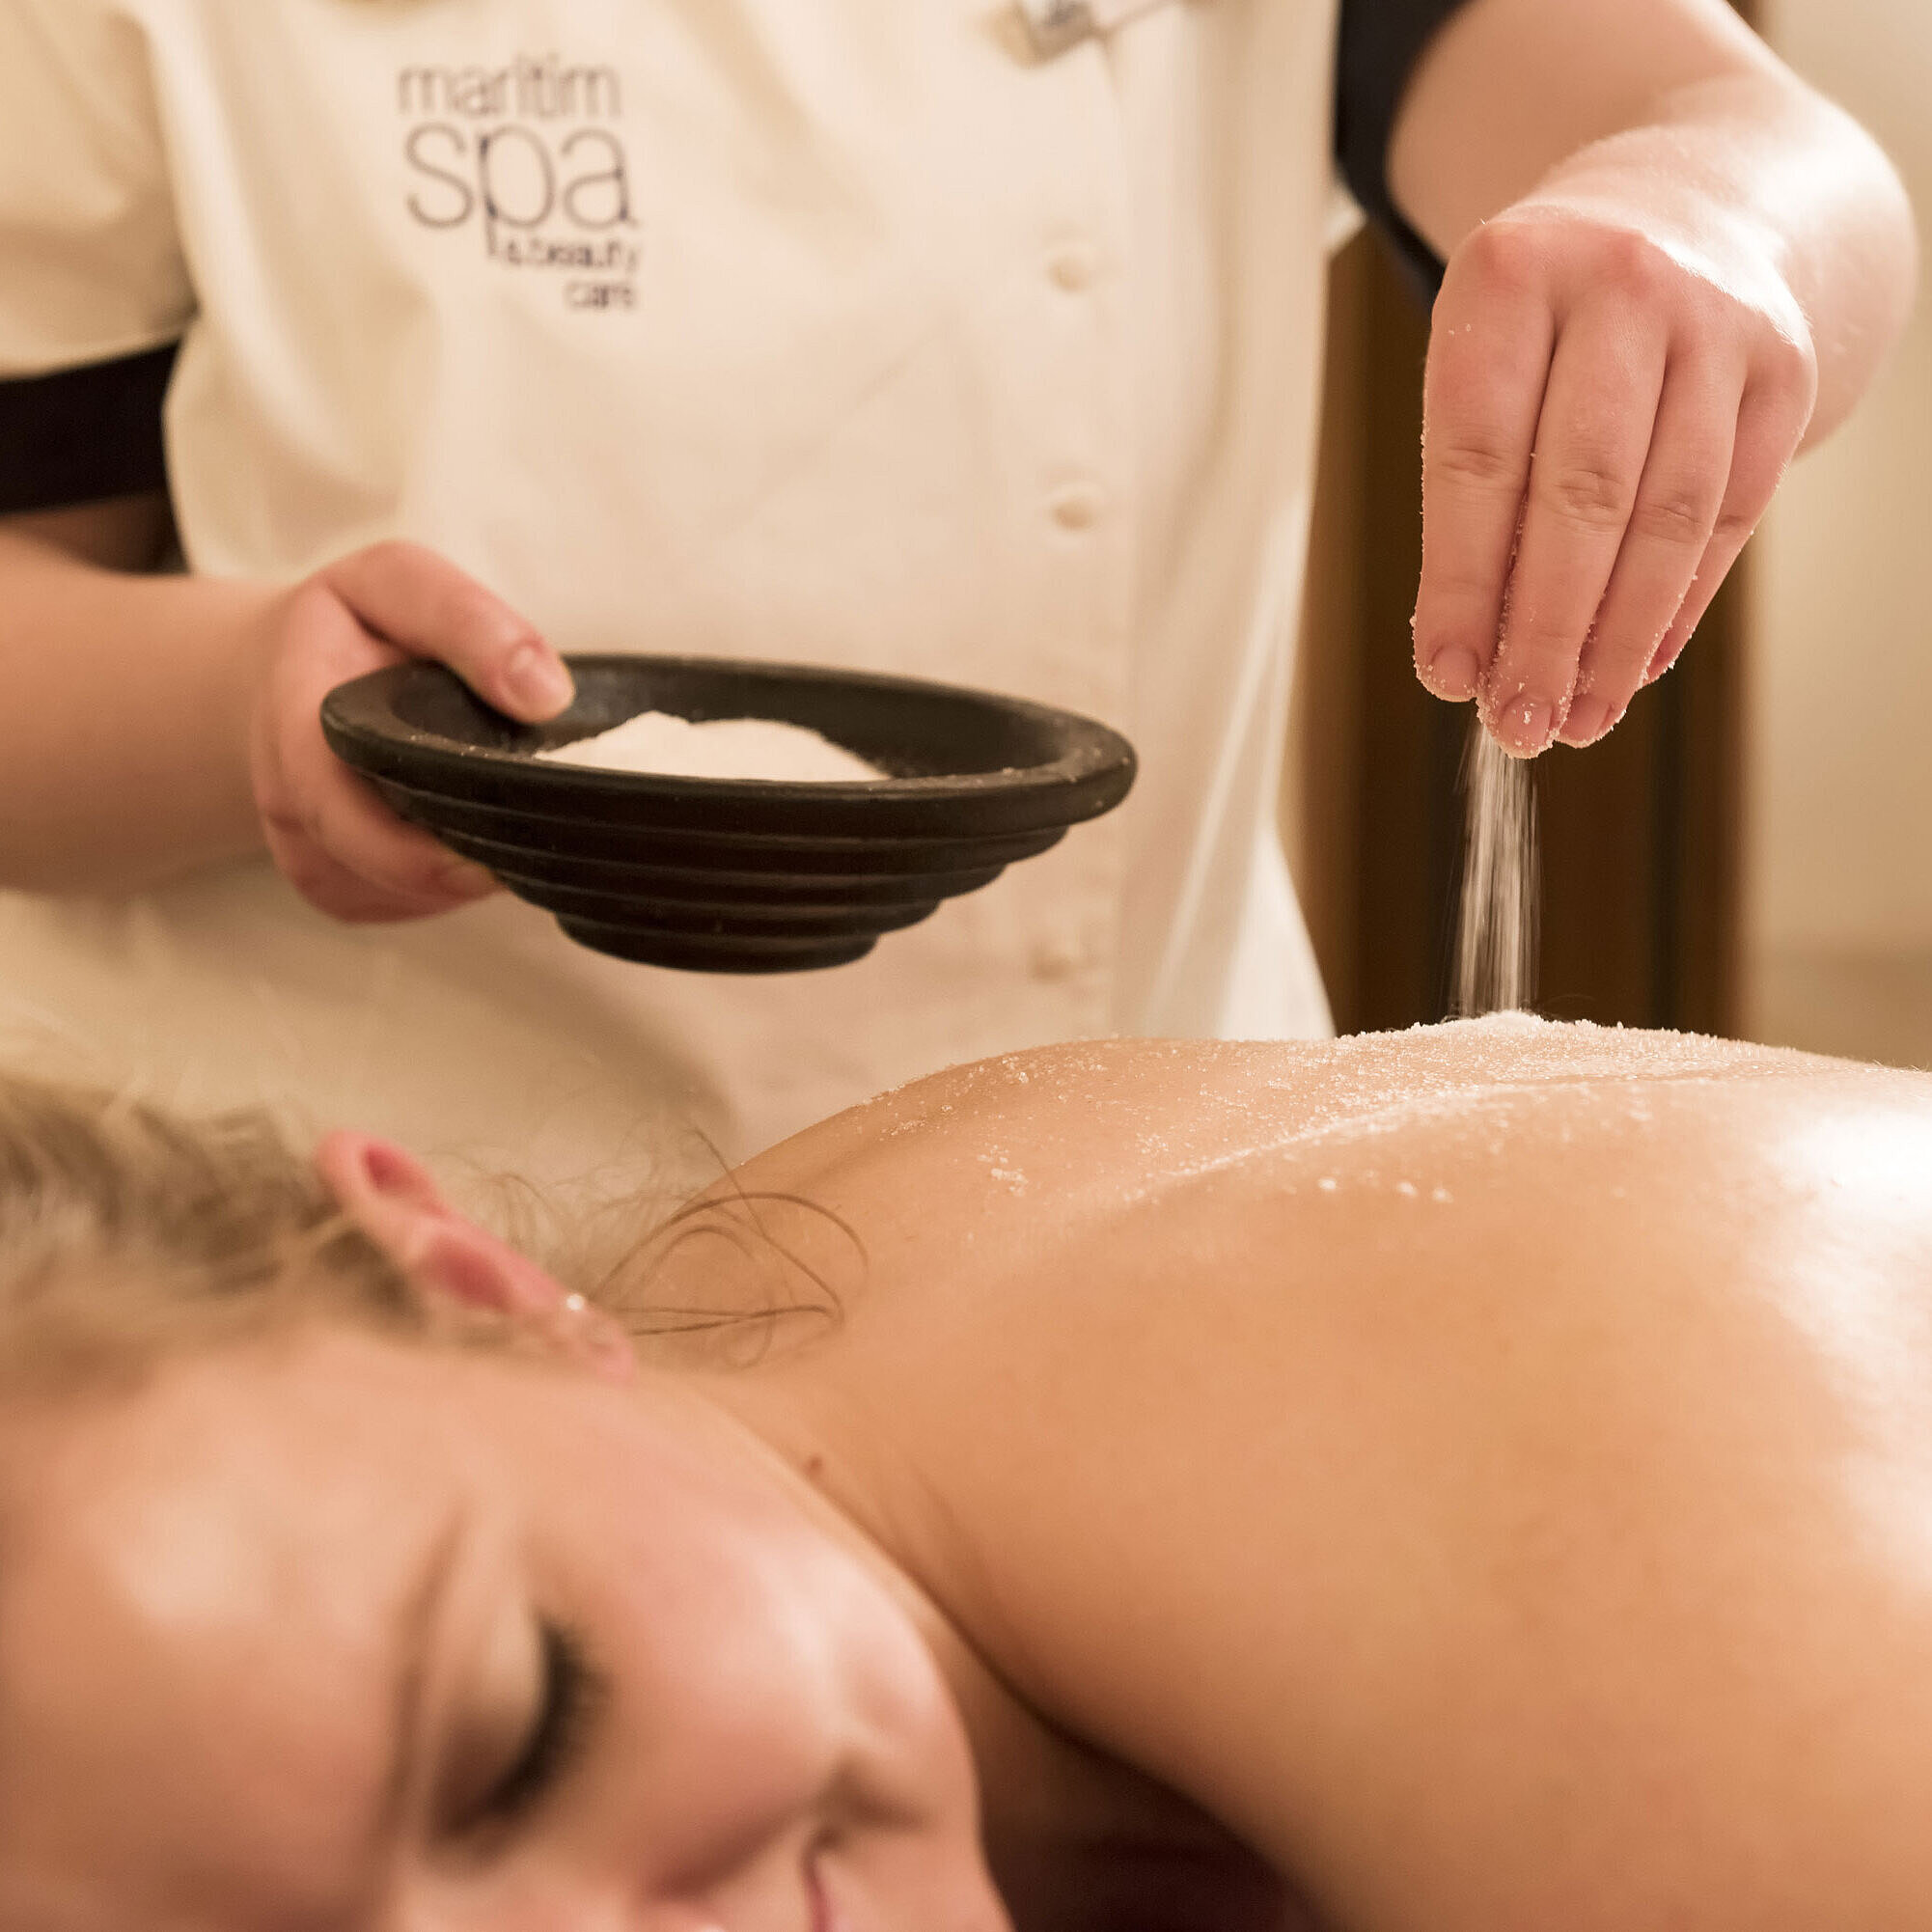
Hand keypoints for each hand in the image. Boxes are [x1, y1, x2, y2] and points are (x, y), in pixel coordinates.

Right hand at [247, 542, 573, 920]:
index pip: (347, 810)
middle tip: (538, 838)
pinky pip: (410, 907)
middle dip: (467, 865)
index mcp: (295, 727)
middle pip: (385, 872)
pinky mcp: (339, 889)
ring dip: (466, 867)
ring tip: (496, 804)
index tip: (499, 857)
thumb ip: (466, 619)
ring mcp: (311, 856)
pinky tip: (464, 826)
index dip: (425, 851)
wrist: (288, 672)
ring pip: (408, 897)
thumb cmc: (351, 627)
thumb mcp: (398, 583)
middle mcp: (290, 805)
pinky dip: (453, 879)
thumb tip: (546, 695)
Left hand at [1410, 185, 1817, 754]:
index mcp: (1514, 273)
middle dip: (1545, 627)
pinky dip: (1679, 602)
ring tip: (1578, 716)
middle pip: (1583, 492)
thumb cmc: (1545, 321)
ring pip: (1668, 513)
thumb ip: (1469, 496)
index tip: (1446, 675)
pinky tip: (1637, 666)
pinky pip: (1731, 511)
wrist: (1685, 207)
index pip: (1479, 456)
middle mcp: (1625, 284)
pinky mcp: (1783, 368)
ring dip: (1618, 637)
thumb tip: (1465, 657)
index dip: (1460, 582)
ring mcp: (1718, 321)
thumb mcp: (1480, 365)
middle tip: (1517, 722)